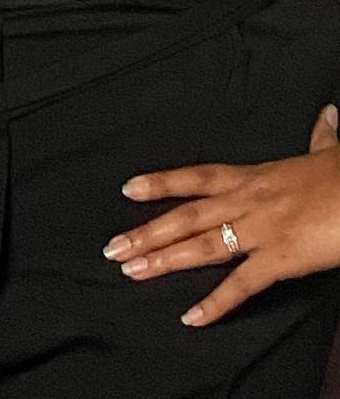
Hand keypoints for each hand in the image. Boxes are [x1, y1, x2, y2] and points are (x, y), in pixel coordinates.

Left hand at [104, 105, 339, 325]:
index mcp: (254, 178)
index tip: (128, 189)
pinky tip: (191, 317)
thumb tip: (328, 114)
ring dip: (164, 261)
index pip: (195, 178)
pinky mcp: (281, 259)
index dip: (161, 183)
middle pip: (186, 216)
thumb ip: (321, 136)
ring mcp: (261, 230)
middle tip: (113, 248)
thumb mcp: (328, 153)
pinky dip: (215, 304)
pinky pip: (242, 284)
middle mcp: (247, 202)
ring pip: (202, 247)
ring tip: (133, 272)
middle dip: (147, 232)